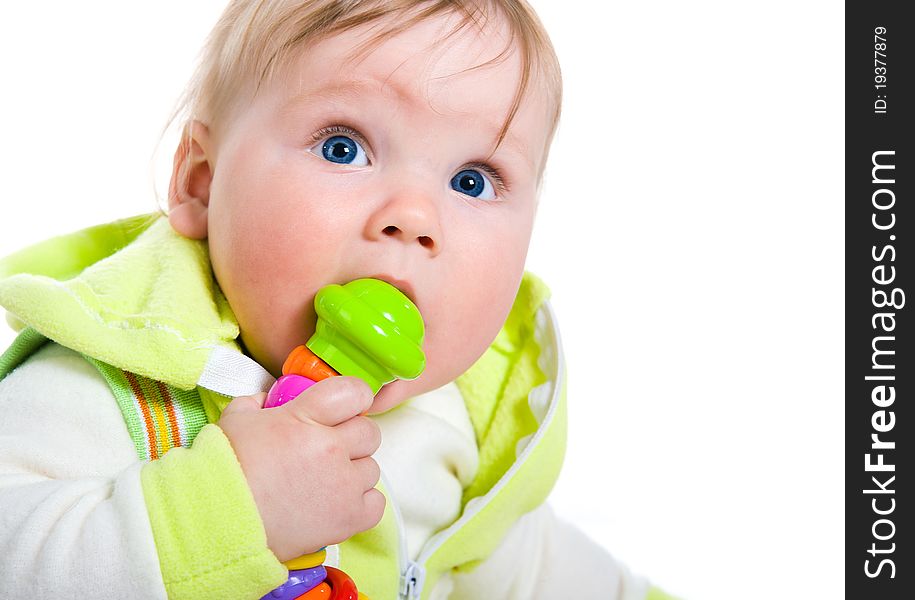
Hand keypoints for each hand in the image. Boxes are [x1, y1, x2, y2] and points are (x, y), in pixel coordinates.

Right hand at [217, 376, 383, 560]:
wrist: (216, 522)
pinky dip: (360, 503)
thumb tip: (271, 399)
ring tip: (323, 482)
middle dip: (351, 438)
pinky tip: (336, 502)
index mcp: (306, 417)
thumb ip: (260, 401)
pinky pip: (375, 503)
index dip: (354, 398)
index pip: (355, 392)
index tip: (346, 408)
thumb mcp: (237, 419)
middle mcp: (331, 447)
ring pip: (371, 468)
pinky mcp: (348, 518)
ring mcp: (343, 484)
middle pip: (369, 432)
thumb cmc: (224, 471)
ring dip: (352, 473)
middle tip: (326, 449)